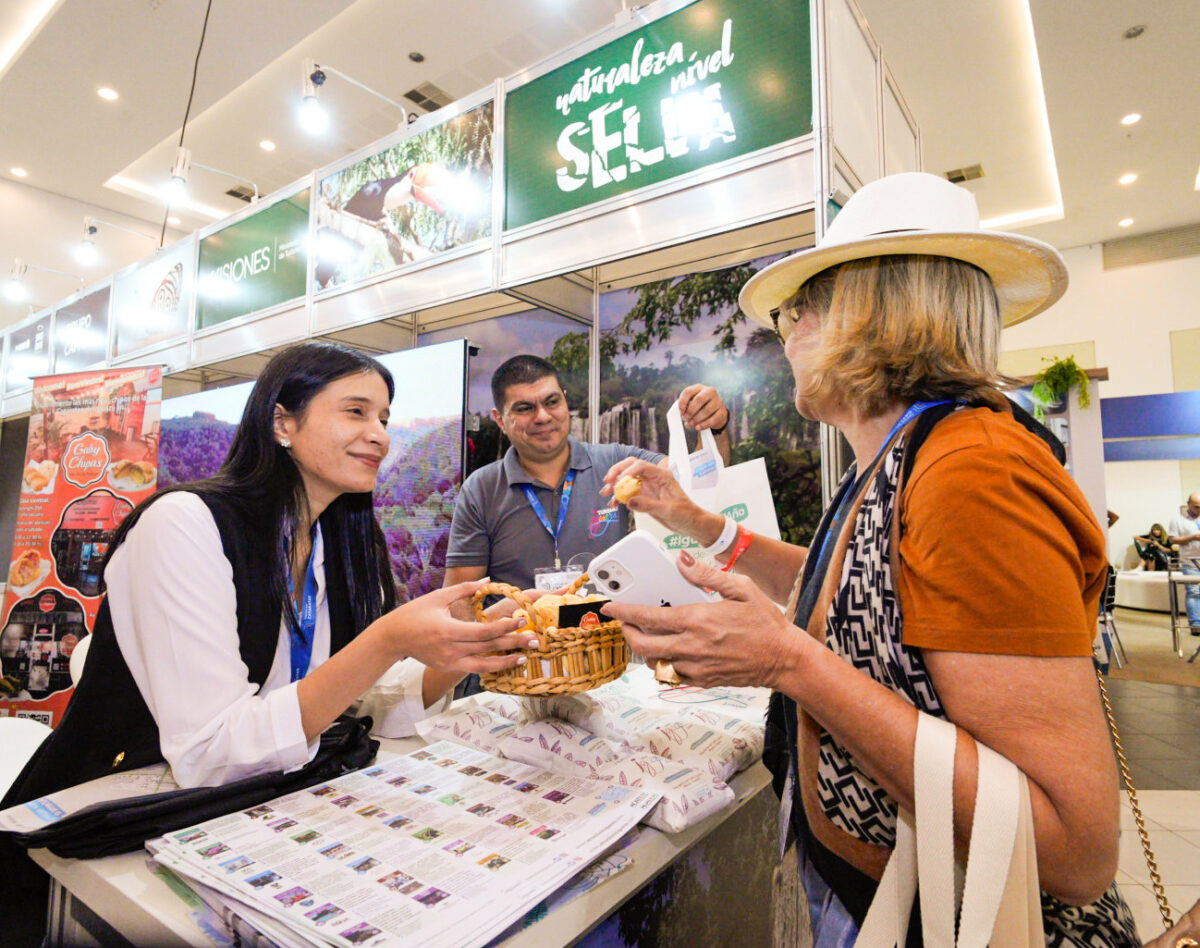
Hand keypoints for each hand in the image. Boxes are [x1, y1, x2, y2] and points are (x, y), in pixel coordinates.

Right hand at [382, 579, 538, 674]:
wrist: (393, 637)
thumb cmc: (415, 613)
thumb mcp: (438, 596)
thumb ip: (465, 588)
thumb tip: (488, 579)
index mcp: (449, 630)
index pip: (484, 631)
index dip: (505, 627)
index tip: (521, 620)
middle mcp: (451, 650)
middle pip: (489, 648)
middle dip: (513, 644)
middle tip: (535, 640)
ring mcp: (450, 662)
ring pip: (484, 665)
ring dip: (506, 662)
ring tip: (524, 658)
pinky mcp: (448, 668)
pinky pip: (474, 669)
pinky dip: (491, 668)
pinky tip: (504, 663)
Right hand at [601, 457, 713, 538]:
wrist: (691, 524)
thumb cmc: (687, 514)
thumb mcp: (668, 510)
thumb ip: (648, 505)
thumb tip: (630, 501)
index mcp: (662, 475)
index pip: (641, 466)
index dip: (628, 472)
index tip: (619, 481)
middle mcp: (653, 478)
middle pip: (631, 467)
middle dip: (617, 472)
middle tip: (608, 481)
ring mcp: (648, 487)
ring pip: (627, 479)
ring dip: (615, 484)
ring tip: (606, 493)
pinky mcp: (644, 497)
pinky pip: (628, 493)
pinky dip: (619, 496)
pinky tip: (614, 503)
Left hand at [601, 550, 800, 689]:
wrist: (783, 658)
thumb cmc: (765, 622)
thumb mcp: (741, 588)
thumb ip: (707, 574)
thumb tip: (682, 561)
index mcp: (697, 620)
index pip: (648, 616)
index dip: (623, 611)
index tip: (609, 606)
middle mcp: (692, 646)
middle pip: (642, 645)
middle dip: (626, 632)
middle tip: (624, 622)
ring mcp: (696, 667)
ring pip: (653, 662)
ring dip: (644, 649)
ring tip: (647, 634)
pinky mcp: (702, 680)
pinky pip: (671, 675)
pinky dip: (663, 664)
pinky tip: (668, 650)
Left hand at [678, 384, 728, 431]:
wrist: (715, 412)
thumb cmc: (700, 406)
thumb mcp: (691, 402)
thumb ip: (685, 405)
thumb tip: (682, 413)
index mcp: (699, 388)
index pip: (688, 392)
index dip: (682, 402)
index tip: (681, 412)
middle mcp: (710, 391)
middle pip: (699, 400)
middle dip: (690, 411)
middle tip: (685, 419)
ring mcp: (718, 401)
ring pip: (706, 410)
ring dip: (696, 420)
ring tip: (690, 424)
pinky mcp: (722, 411)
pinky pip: (713, 419)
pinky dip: (704, 425)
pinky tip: (698, 427)